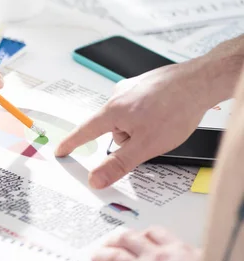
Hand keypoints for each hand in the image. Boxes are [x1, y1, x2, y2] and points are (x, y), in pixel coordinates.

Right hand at [55, 62, 209, 187]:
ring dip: (141, 128)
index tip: (61, 151)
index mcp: (113, 111)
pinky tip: (166, 114)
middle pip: (113, 129)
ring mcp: (132, 88)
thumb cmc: (175, 109)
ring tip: (164, 124)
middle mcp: (118, 96)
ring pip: (129, 119)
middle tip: (151, 139)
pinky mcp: (145, 85)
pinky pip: (139, 108)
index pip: (85, 131)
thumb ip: (119, 164)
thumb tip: (95, 179)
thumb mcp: (146, 145)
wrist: (199, 82)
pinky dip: (149, 115)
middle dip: (129, 140)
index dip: (72, 143)